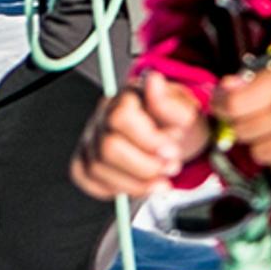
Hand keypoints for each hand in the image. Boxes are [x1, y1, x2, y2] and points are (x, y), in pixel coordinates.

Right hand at [73, 70, 206, 198]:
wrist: (175, 138)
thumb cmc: (177, 122)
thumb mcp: (185, 111)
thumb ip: (169, 102)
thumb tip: (154, 81)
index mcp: (127, 97)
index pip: (120, 119)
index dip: (147, 140)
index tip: (171, 152)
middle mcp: (103, 116)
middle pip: (108, 148)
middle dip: (144, 166)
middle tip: (170, 168)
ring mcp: (91, 139)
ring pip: (97, 168)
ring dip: (135, 182)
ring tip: (161, 180)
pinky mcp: (85, 161)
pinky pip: (89, 180)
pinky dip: (117, 188)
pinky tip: (139, 185)